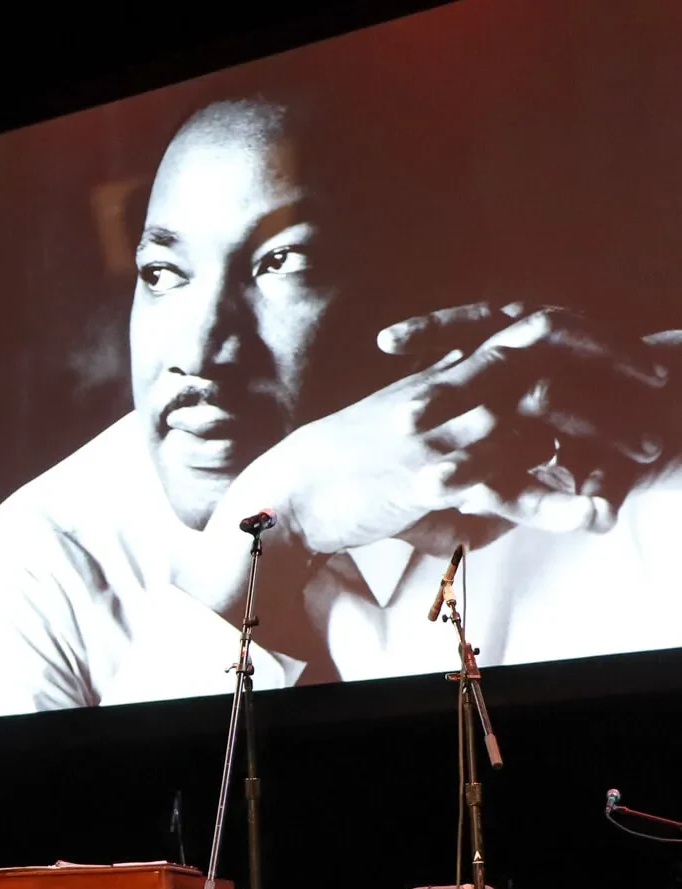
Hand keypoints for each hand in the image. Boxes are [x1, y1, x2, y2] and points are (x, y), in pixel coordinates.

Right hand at [172, 303, 675, 653]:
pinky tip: (594, 515)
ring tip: (641, 458)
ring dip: (597, 441)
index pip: (524, 336)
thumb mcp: (392, 417)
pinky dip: (557, 504)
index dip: (586, 341)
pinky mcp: (430, 483)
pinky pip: (507, 490)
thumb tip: (482, 402)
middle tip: (650, 402)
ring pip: (536, 425)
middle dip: (607, 384)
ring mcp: (438, 437)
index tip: (627, 362)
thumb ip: (443, 405)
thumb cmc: (336, 465)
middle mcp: (444, 397)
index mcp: (438, 378)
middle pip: (545, 370)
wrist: (282, 494)